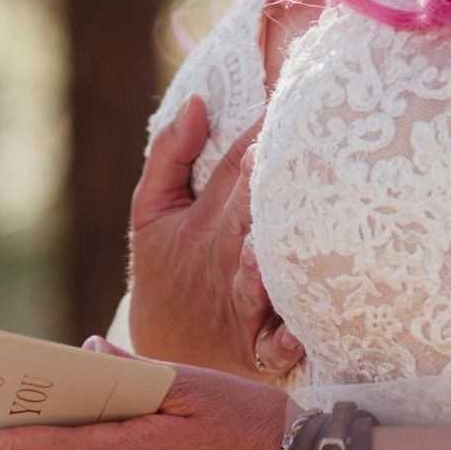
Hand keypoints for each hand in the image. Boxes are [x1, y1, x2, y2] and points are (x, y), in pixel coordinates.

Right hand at [126, 95, 305, 379]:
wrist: (163, 362)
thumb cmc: (169, 276)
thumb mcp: (152, 214)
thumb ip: (171, 154)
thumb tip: (199, 99)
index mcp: (204, 216)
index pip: (238, 159)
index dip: (263, 125)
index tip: (294, 87)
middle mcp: (223, 254)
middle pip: (248, 209)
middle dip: (263, 178)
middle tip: (283, 144)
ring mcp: (239, 302)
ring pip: (255, 276)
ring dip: (262, 260)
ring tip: (268, 237)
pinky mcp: (255, 347)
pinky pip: (273, 346)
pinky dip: (284, 340)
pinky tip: (298, 331)